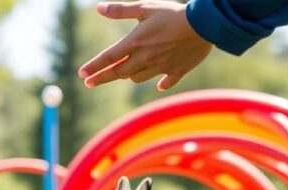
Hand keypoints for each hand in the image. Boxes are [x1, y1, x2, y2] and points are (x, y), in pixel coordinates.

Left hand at [78, 1, 211, 90]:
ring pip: (137, 78)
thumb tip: (99, 9)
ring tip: (123, 73)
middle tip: (90, 83)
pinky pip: (166, 81)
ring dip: (128, 76)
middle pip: (119, 73)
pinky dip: (161, 83)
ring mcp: (160, 67)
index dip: (93, 67)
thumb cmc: (172, 13)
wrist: (204, 24)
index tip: (82, 75)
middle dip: (103, 77)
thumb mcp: (144, 7)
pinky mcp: (177, 71)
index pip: (108, 59)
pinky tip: (159, 84)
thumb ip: (121, 10)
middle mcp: (145, 59)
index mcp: (135, 43)